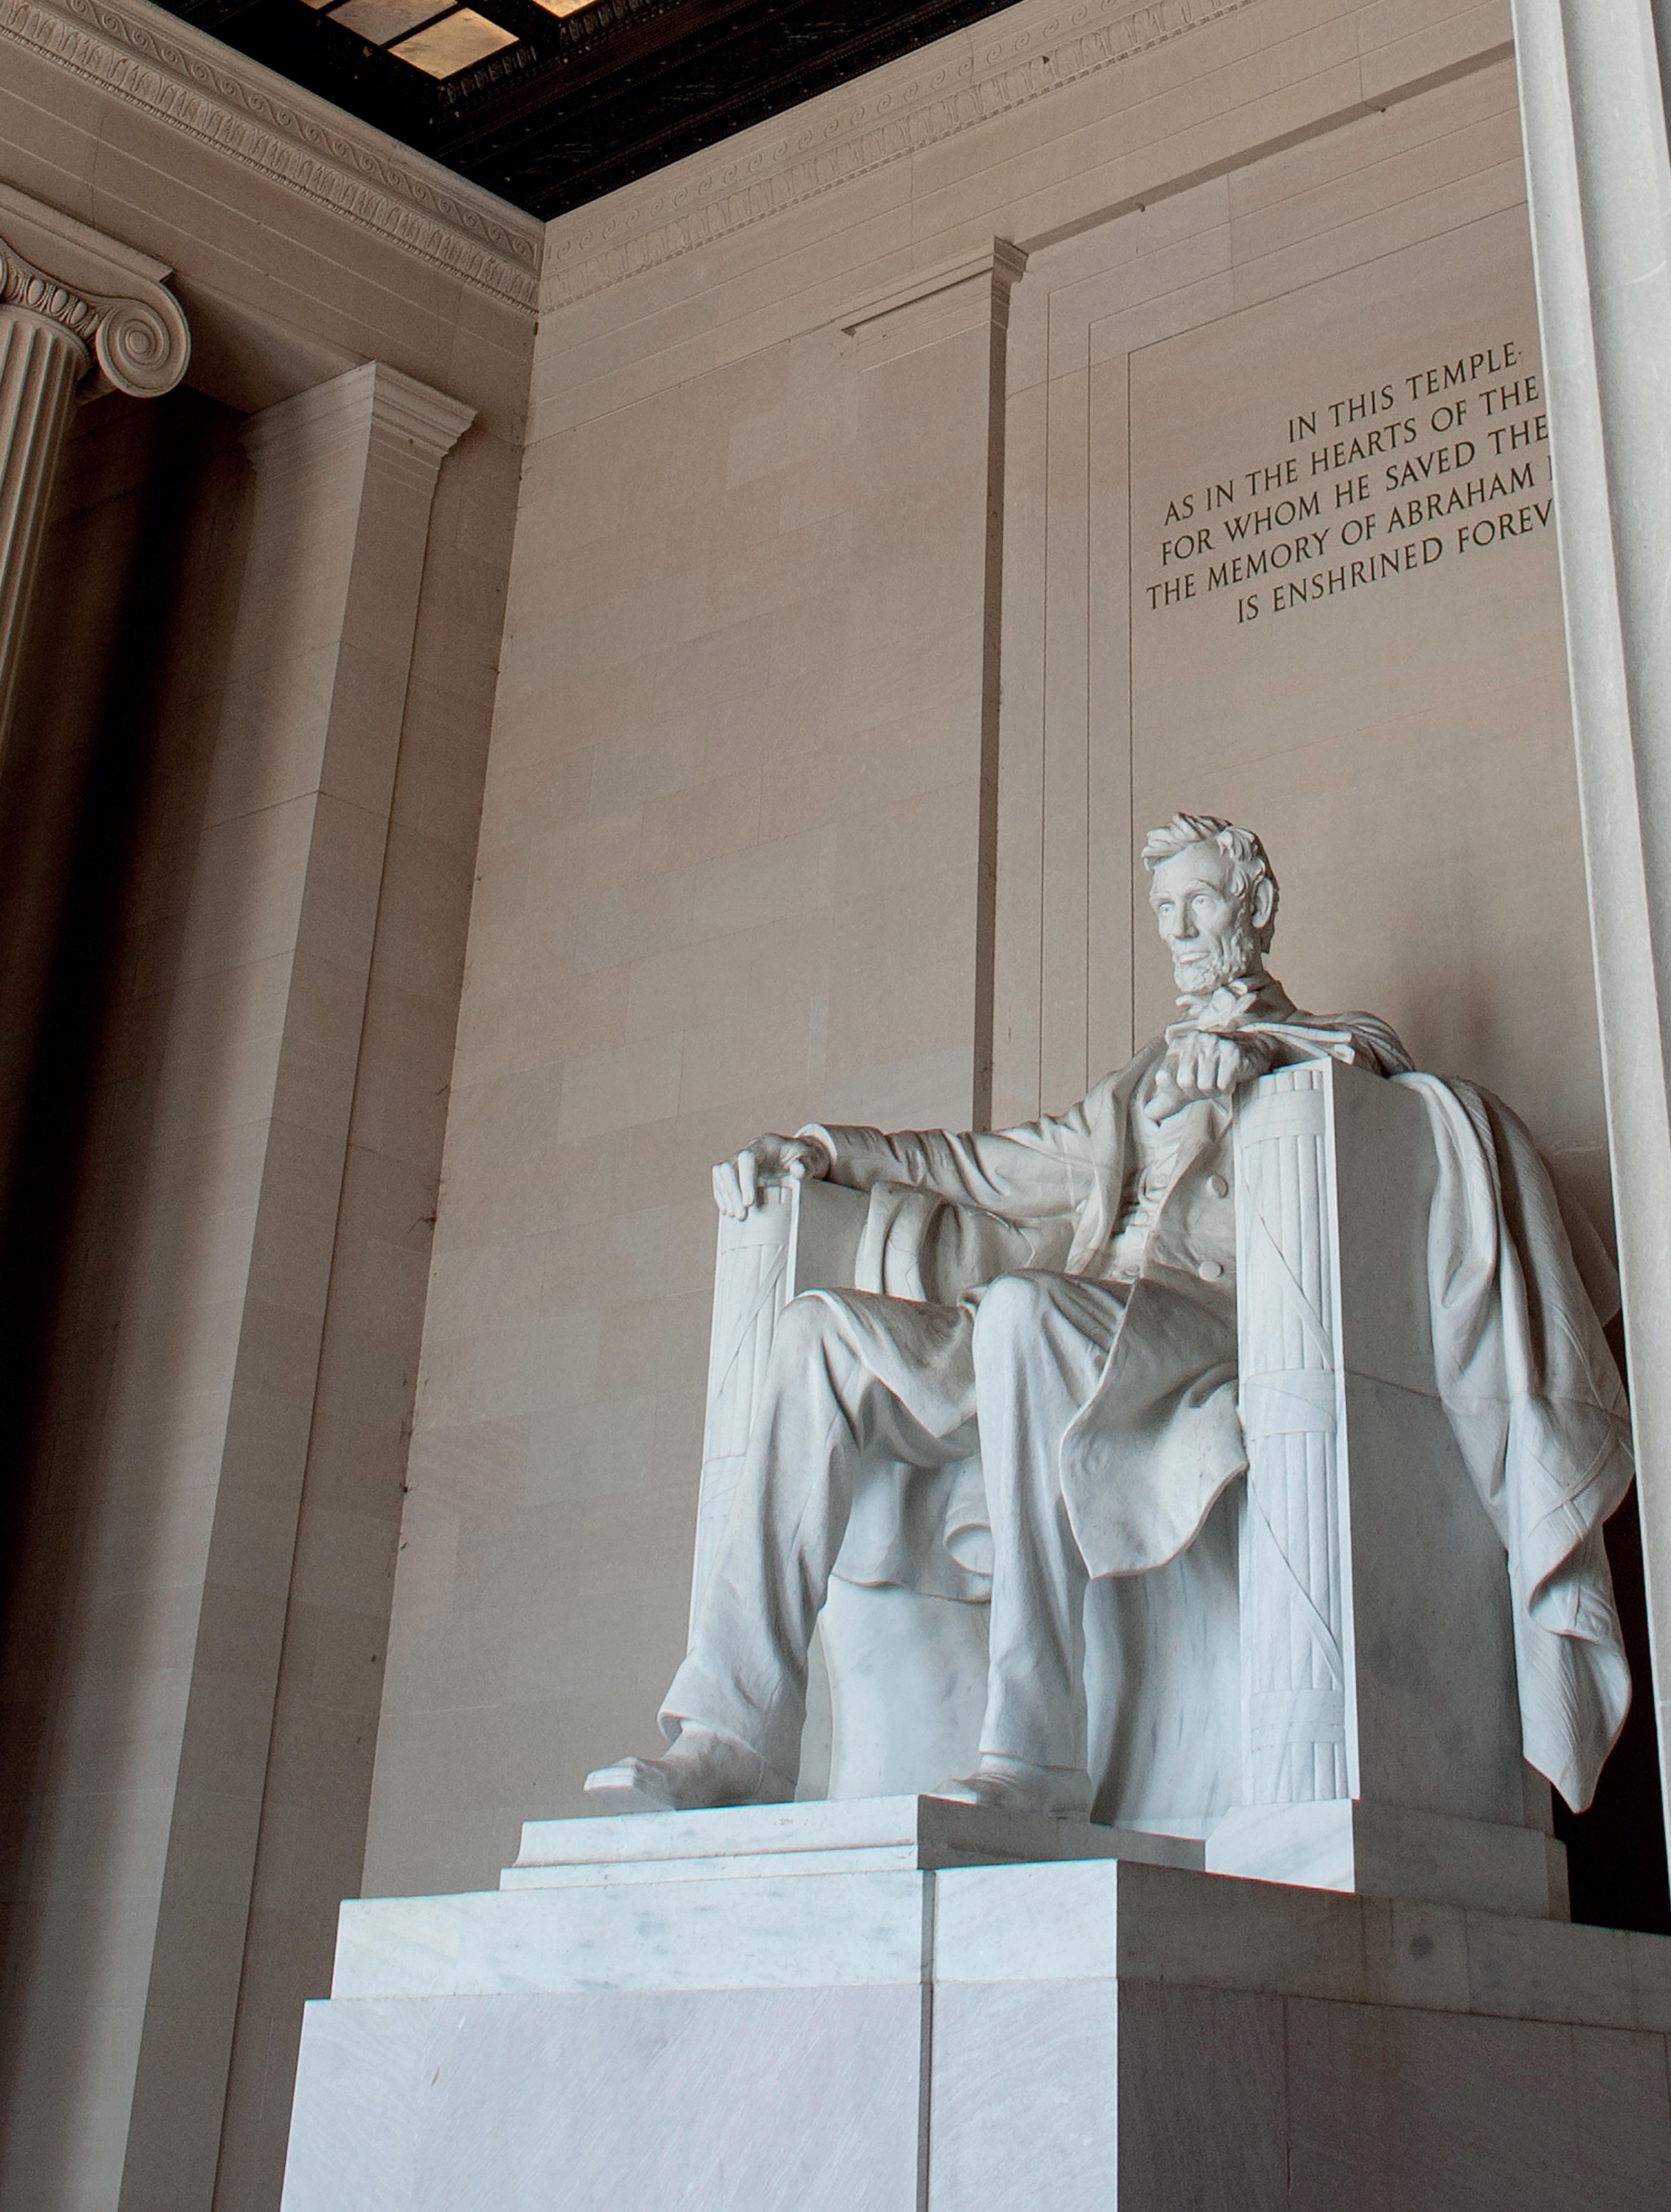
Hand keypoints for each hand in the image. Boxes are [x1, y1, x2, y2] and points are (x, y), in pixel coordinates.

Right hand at [711, 1133, 831, 1218]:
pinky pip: (721, 1182)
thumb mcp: (813, 1160)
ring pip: (721, 1173)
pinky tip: (729, 1211)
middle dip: (732, 1192)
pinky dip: (723, 1196)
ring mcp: (741, 1162)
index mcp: (765, 1145)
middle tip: (741, 1215)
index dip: (745, 1180)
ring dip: (725, 1195)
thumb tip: (798, 1170)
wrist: (802, 1159)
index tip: (750, 1203)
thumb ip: (807, 1164)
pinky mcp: (738, 1173)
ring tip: (735, 1215)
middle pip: (728, 1167)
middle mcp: (750, 1151)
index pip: (746, 1158)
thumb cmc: (807, 1159)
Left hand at [1164, 1029, 1274, 1103]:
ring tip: (1219, 1080)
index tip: (1188, 1089)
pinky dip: (1227, 1087)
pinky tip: (1231, 1078)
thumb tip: (1148, 1113)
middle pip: (1185, 1082)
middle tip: (1207, 1085)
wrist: (1248, 1052)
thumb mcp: (1188, 1084)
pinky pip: (1223, 1083)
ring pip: (1205, 1085)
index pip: (1163, 1077)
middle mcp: (1192, 1040)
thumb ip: (1168, 1099)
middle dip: (1197, 1092)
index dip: (1176, 1092)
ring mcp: (1213, 1043)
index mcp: (1176, 1046)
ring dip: (1214, 1091)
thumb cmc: (1213, 1070)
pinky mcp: (1232, 1051)